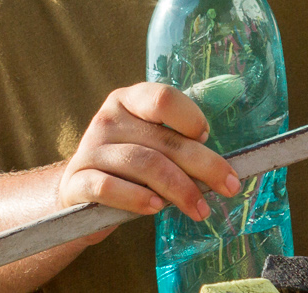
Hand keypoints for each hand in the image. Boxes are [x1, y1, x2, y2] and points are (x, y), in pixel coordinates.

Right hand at [55, 83, 239, 227]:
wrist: (81, 192)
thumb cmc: (128, 167)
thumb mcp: (150, 143)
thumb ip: (177, 144)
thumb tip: (224, 168)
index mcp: (127, 100)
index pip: (163, 98)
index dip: (191, 119)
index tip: (206, 139)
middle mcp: (108, 119)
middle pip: (163, 139)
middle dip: (204, 165)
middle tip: (229, 187)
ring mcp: (90, 150)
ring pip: (143, 164)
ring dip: (179, 189)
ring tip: (200, 210)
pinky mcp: (77, 181)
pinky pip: (108, 187)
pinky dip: (136, 198)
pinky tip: (155, 207)